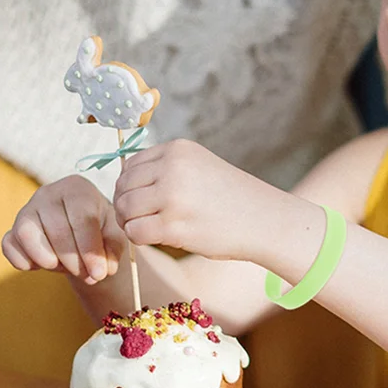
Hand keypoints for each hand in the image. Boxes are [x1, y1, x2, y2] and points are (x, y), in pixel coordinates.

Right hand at [2, 175, 124, 283]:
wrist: (81, 234)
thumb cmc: (100, 230)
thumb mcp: (114, 236)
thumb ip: (113, 249)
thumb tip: (105, 268)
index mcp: (76, 188)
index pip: (82, 218)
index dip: (90, 249)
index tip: (99, 274)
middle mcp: (48, 193)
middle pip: (57, 230)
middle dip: (73, 261)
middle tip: (87, 275)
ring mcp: (26, 210)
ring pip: (28, 235)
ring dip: (47, 260)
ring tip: (64, 267)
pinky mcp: (12, 229)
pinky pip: (9, 246)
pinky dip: (23, 262)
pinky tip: (41, 266)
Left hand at [113, 140, 284, 260]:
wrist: (264, 219)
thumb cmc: (230, 198)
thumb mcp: (199, 166)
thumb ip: (165, 168)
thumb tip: (124, 181)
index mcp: (178, 149)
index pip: (130, 165)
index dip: (129, 186)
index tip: (140, 201)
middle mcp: (173, 167)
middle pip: (123, 186)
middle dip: (126, 205)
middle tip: (139, 219)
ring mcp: (172, 195)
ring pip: (125, 209)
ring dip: (130, 222)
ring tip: (149, 228)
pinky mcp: (174, 224)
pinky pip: (135, 231)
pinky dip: (139, 238)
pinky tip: (156, 238)